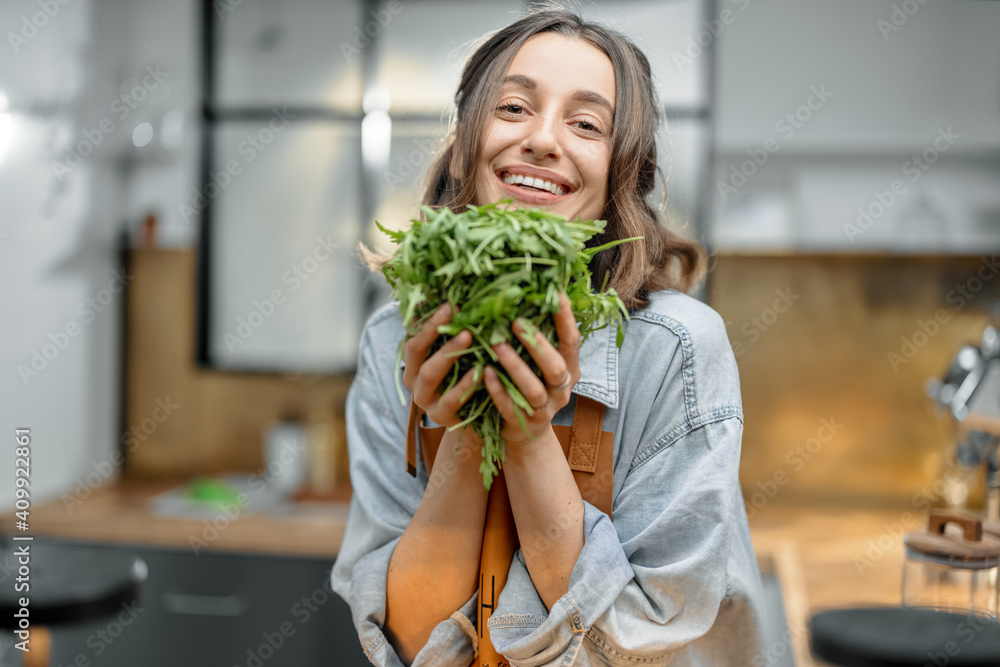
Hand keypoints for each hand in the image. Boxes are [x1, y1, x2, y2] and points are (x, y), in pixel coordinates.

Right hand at [401, 304, 481, 435]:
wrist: (474, 418)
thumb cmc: (465, 378)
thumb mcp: (457, 355)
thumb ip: (453, 332)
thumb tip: (457, 297)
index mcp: (414, 360)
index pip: (414, 334)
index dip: (428, 318)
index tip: (447, 303)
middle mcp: (413, 378)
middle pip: (416, 350)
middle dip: (433, 329)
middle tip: (454, 312)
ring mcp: (424, 399)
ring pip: (430, 373)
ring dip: (448, 353)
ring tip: (468, 336)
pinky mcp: (440, 416)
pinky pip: (450, 399)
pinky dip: (465, 384)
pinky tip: (480, 371)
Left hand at [483, 293, 580, 448]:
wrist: (527, 434)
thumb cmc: (533, 385)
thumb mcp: (543, 364)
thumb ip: (541, 339)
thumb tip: (532, 296)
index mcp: (570, 369)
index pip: (572, 342)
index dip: (566, 319)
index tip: (555, 294)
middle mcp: (561, 390)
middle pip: (556, 368)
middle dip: (537, 344)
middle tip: (516, 321)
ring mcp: (543, 409)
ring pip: (533, 389)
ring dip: (515, 366)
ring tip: (496, 346)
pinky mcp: (523, 423)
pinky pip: (510, 406)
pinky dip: (497, 389)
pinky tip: (484, 373)